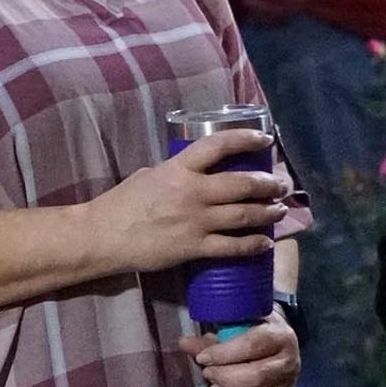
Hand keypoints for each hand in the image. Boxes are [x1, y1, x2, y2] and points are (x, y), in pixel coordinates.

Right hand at [96, 128, 289, 273]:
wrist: (103, 236)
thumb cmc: (121, 203)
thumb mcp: (149, 175)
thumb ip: (176, 172)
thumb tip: (194, 171)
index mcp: (178, 168)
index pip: (219, 145)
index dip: (246, 139)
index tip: (265, 139)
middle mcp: (192, 192)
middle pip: (242, 183)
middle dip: (268, 184)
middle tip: (282, 185)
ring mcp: (195, 221)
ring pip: (243, 215)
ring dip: (267, 212)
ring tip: (280, 210)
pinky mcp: (193, 247)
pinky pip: (231, 246)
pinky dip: (252, 244)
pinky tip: (264, 243)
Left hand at [188, 314, 298, 386]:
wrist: (278, 342)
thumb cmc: (252, 334)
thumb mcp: (234, 330)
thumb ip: (210, 340)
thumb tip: (184, 344)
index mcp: (279, 335)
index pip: (253, 345)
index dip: (224, 354)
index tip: (203, 359)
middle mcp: (289, 360)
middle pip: (257, 376)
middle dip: (226, 377)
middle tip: (208, 374)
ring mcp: (289, 384)